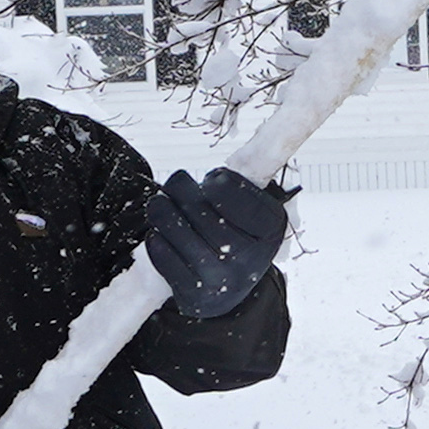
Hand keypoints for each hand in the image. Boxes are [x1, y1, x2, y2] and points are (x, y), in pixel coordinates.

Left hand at [143, 168, 287, 319]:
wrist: (227, 291)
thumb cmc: (235, 235)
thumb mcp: (252, 207)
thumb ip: (251, 176)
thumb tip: (273, 134)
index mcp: (270, 228)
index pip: (232, 192)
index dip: (217, 182)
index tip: (212, 181)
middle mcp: (251, 257)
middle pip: (199, 208)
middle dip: (181, 190)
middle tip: (176, 184)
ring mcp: (222, 279)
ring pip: (175, 228)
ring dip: (161, 210)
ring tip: (160, 205)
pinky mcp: (195, 295)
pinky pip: (162, 255)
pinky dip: (156, 240)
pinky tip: (160, 234)